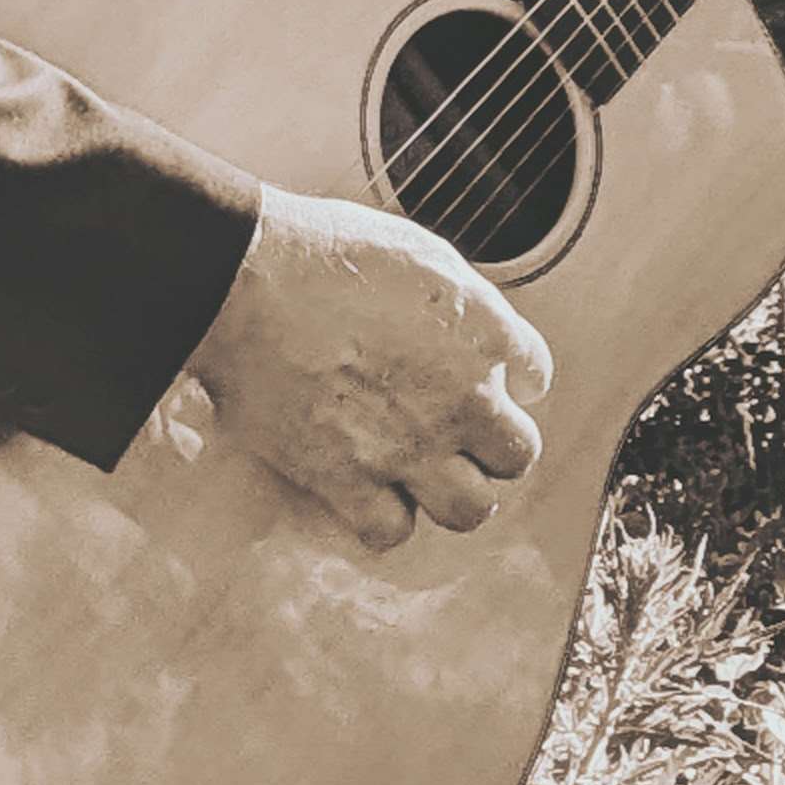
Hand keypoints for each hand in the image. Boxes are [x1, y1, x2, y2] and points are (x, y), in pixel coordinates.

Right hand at [167, 191, 550, 559]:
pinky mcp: (348, 479)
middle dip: (493, 448)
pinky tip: (370, 494)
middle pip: (517, 456)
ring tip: (426, 476)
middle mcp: (460, 399)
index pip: (537, 376)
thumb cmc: (324, 253)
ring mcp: (408, 446)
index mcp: (484, 335)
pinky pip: (391, 531)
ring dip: (453, 495)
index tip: (486, 378)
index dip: (512, 379)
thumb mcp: (421, 253)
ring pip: (470, 509)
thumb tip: (480, 329)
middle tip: (462, 437)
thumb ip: (464, 301)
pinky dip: (383, 519)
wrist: (247, 282)